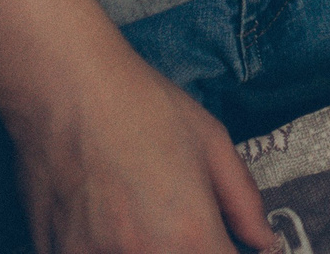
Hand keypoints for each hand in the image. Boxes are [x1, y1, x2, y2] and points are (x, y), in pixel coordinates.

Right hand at [8, 48, 268, 253]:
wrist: (64, 90)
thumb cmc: (143, 108)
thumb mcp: (214, 145)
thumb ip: (244, 203)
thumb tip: (264, 241)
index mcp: (190, 235)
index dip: (226, 251)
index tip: (220, 240)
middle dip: (187, 247)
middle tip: (176, 219)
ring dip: (144, 246)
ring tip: (136, 213)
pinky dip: (105, 245)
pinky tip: (106, 216)